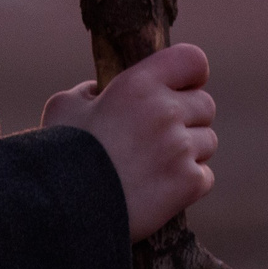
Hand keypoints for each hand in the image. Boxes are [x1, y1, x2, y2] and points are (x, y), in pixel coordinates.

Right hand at [42, 43, 217, 241]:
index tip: (181, 88)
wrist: (65, 209)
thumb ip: (90, 92)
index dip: (191, 74)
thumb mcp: (64, 106)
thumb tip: (101, 93)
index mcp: (138, 84)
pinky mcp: (188, 183)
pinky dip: (188, 183)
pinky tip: (160, 188)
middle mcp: (165, 111)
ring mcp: (180, 148)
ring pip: (207, 142)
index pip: (192, 60)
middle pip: (205, 105)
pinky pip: (205, 176)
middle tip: (160, 136)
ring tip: (156, 165)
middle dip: (188, 118)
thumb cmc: (60, 156)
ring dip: (189, 152)